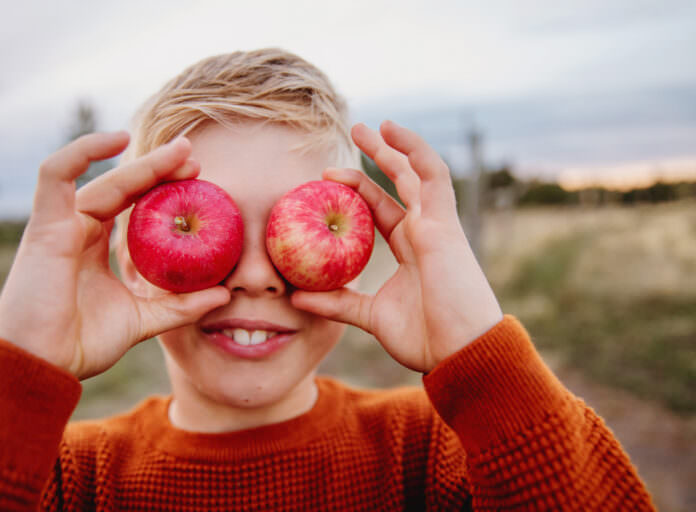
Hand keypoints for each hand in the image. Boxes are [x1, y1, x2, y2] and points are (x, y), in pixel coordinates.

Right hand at [0, 132, 229, 379]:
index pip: (133, 206)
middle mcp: (78, 230)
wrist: (42, 368)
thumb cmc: (81, 344)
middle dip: (161, 169)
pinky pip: (57, 173)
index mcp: (96, 247)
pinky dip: (83, 150)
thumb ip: (179, 306)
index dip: (164, 189)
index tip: (201, 182)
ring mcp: (60, 225)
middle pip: (124, 187)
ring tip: (181, 153)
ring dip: (144, 164)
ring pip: (104, 180)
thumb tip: (225, 295)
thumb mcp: (142, 321)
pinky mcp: (45, 225)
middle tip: (196, 158)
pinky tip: (119, 139)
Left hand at [292, 121, 501, 372]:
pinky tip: (393, 132)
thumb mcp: (372, 317)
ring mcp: (437, 225)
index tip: (324, 182)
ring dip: (395, 147)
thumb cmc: (425, 338)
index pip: (381, 210)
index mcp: (412, 249)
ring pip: (416, 173)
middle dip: (379, 156)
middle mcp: (426, 232)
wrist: (461, 352)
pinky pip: (431, 176)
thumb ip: (338, 303)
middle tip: (354, 133)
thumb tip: (295, 299)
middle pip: (400, 184)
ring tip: (371, 125)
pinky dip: (414, 150)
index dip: (357, 192)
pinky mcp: (444, 224)